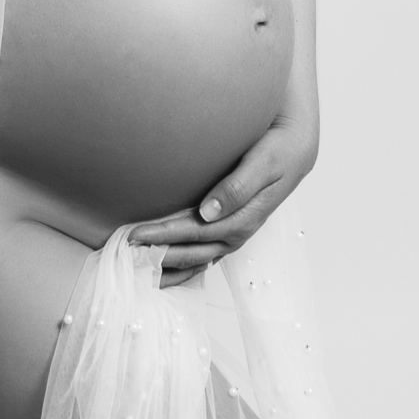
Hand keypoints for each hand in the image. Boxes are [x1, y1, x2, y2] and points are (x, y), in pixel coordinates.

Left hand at [126, 112, 317, 286]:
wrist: (295, 147)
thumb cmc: (278, 149)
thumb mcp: (264, 162)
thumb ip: (238, 187)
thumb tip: (208, 212)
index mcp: (244, 218)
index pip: (196, 233)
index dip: (165, 236)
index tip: (135, 234)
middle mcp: (236, 232)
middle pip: (193, 252)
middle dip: (158, 254)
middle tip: (123, 251)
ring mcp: (233, 233)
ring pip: (197, 260)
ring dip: (169, 267)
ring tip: (137, 271)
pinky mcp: (229, 229)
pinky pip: (204, 255)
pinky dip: (183, 266)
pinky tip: (162, 270)